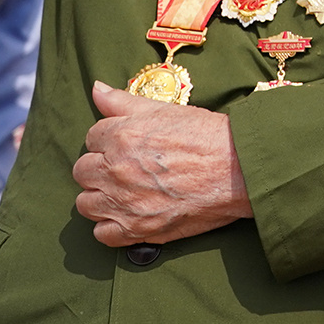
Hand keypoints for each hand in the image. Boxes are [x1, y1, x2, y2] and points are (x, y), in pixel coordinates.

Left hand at [74, 83, 251, 245]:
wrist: (240, 169)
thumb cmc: (208, 136)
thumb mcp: (165, 110)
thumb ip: (123, 101)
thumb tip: (96, 89)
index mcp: (121, 135)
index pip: (92, 138)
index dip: (110, 141)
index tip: (128, 146)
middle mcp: (116, 169)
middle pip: (83, 171)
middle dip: (101, 168)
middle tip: (128, 168)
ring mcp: (123, 201)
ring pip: (86, 203)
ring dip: (102, 197)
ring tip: (127, 192)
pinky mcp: (137, 228)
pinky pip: (103, 233)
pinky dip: (113, 226)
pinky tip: (130, 214)